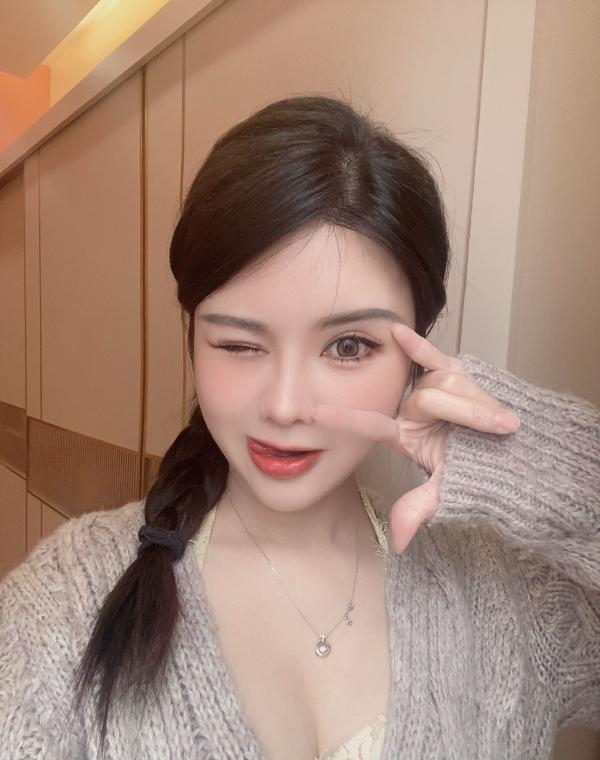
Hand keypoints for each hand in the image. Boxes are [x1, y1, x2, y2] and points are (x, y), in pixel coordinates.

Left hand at [310, 323, 520, 554]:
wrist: (513, 450)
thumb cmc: (478, 470)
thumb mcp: (449, 490)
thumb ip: (420, 508)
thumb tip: (397, 543)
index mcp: (404, 434)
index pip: (372, 425)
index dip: (345, 419)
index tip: (314, 415)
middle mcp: (411, 407)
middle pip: (427, 400)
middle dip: (468, 413)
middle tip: (503, 427)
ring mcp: (429, 387)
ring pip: (444, 384)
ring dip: (478, 401)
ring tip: (504, 421)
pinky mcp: (450, 370)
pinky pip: (432, 355)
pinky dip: (418, 346)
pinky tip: (398, 331)